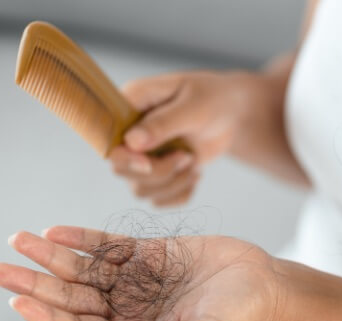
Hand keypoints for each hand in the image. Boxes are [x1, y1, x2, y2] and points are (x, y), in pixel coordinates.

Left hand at [0, 226, 285, 320]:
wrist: (263, 284)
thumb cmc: (237, 318)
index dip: (48, 317)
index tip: (19, 301)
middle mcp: (128, 308)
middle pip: (71, 296)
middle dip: (35, 283)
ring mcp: (135, 279)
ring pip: (83, 268)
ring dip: (50, 255)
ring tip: (18, 240)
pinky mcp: (148, 252)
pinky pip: (107, 245)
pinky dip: (82, 238)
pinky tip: (55, 231)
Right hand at [110, 70, 285, 206]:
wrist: (232, 114)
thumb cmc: (213, 99)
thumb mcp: (193, 107)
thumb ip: (163, 123)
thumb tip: (131, 142)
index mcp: (131, 104)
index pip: (109, 139)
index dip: (125, 157)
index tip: (149, 162)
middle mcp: (129, 131)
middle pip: (121, 169)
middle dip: (158, 172)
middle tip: (187, 157)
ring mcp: (142, 154)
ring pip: (140, 189)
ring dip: (172, 184)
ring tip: (193, 162)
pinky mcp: (157, 172)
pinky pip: (158, 199)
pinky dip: (180, 194)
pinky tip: (195, 174)